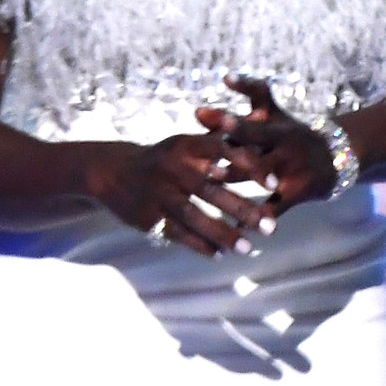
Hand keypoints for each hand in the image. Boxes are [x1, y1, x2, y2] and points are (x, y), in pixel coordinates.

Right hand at [84, 132, 268, 256]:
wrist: (112, 171)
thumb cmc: (163, 158)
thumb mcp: (186, 144)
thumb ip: (220, 146)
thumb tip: (261, 131)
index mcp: (185, 146)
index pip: (224, 152)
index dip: (251, 166)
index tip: (274, 184)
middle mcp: (171, 168)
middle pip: (211, 191)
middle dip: (243, 210)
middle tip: (270, 227)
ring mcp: (158, 194)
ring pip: (194, 217)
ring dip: (222, 234)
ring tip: (246, 248)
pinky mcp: (146, 216)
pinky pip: (176, 233)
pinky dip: (198, 245)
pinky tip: (219, 254)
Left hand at [198, 74, 340, 209]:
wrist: (337, 157)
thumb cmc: (291, 134)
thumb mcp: (274, 115)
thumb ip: (246, 102)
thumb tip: (213, 89)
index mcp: (277, 125)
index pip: (254, 120)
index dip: (236, 118)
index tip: (209, 116)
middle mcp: (286, 144)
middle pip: (257, 143)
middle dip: (234, 146)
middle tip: (208, 154)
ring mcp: (292, 169)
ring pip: (262, 175)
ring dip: (237, 177)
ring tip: (212, 181)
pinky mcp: (298, 193)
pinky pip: (275, 208)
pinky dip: (256, 218)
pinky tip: (234, 228)